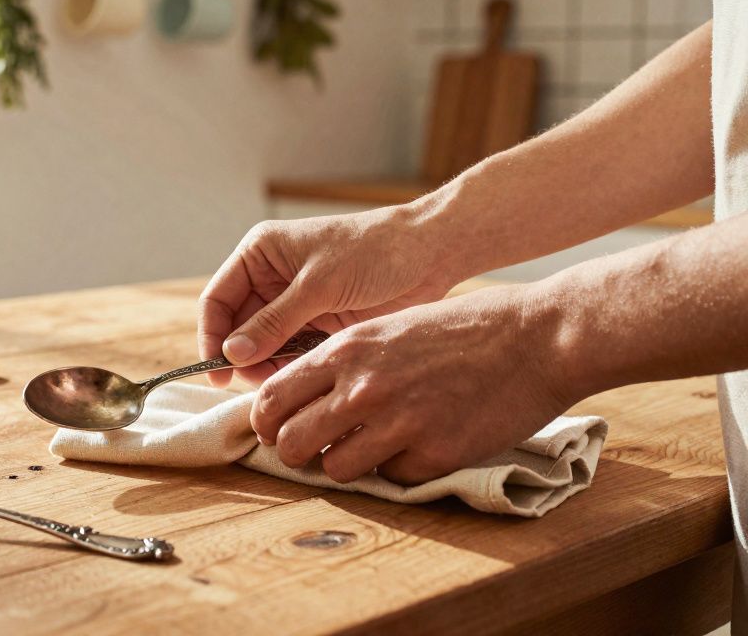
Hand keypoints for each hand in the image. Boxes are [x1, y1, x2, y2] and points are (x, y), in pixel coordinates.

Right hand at [198, 209, 457, 388]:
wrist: (430, 253)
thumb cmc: (373, 252)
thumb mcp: (318, 286)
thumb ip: (274, 322)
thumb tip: (232, 354)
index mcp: (260, 254)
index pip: (218, 299)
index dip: (212, 336)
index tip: (217, 373)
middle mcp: (270, 278)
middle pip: (237, 327)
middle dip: (243, 357)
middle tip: (257, 386)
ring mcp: (294, 303)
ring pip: (263, 344)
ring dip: (267, 365)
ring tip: (283, 384)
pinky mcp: (318, 323)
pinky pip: (291, 351)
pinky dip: (291, 367)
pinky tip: (301, 378)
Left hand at [249, 284, 576, 484]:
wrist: (537, 337)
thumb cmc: (467, 327)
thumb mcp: (392, 326)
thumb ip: (347, 359)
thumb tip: (309, 393)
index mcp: (346, 350)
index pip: (273, 398)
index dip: (268, 421)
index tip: (276, 429)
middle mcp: (362, 387)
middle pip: (291, 442)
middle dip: (296, 452)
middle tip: (314, 451)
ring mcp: (397, 423)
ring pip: (334, 469)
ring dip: (346, 465)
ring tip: (370, 450)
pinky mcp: (434, 454)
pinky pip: (391, 478)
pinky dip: (399, 470)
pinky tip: (420, 446)